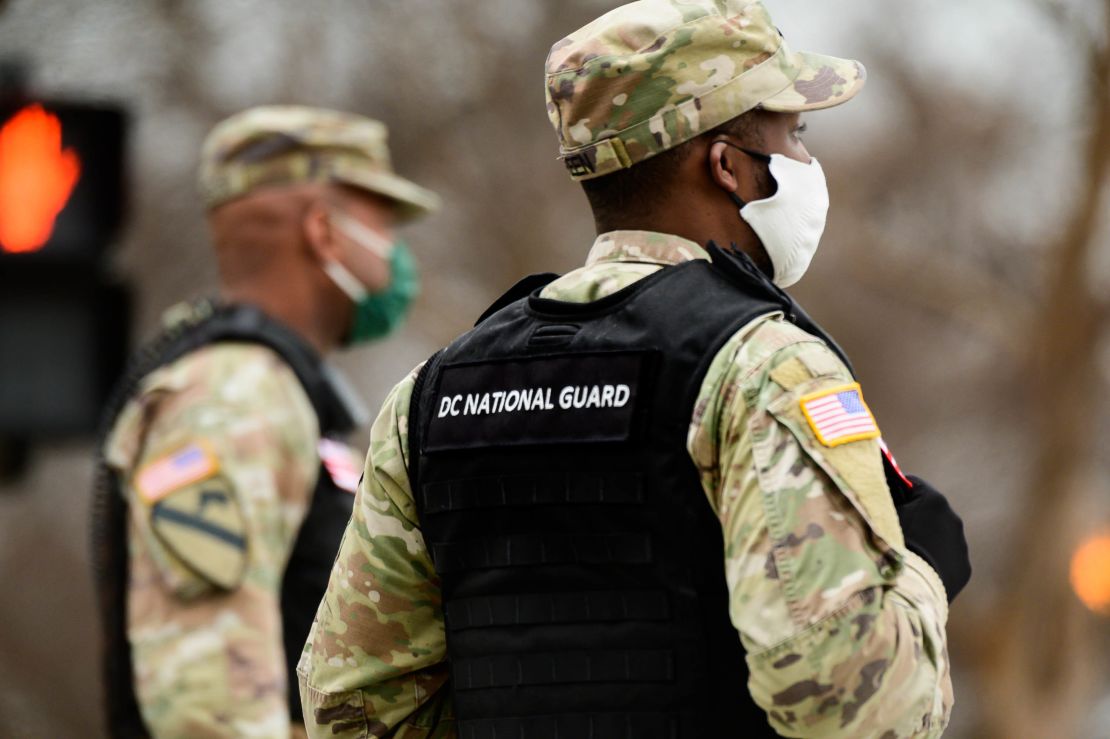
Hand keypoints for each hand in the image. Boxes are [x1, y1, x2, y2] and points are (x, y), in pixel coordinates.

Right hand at [886, 467, 971, 602]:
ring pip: (939, 536)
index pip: (912, 484)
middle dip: (913, 517)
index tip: (883, 502)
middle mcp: (953, 518)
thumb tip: (876, 493)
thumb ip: (881, 502)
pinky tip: (918, 571)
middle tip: (892, 532)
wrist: (908, 591)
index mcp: (933, 500)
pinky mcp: (963, 568)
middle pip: (929, 511)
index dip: (895, 491)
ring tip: (905, 556)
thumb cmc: (888, 547)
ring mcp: (960, 545)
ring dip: (925, 540)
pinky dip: (934, 561)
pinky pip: (946, 558)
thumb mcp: (878, 517)